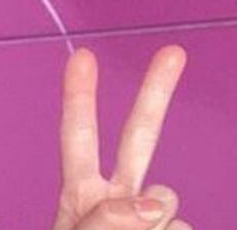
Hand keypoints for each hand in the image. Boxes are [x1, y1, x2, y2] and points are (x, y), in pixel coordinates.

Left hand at [52, 44, 189, 229]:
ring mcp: (150, 216)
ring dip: (154, 227)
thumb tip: (153, 204)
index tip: (83, 55)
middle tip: (174, 51)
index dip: (79, 96)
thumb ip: (104, 222)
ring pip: (166, 199)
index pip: (77, 136)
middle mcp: (117, 197)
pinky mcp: (176, 229)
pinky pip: (185, 228)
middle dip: (156, 93)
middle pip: (140, 136)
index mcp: (81, 194)